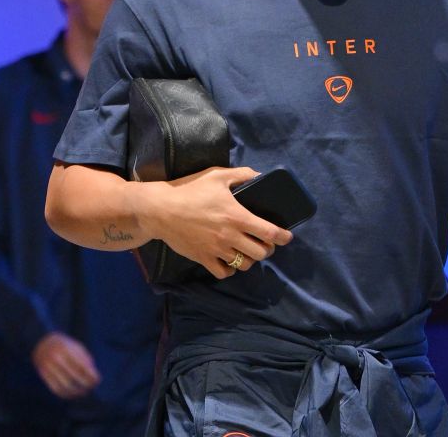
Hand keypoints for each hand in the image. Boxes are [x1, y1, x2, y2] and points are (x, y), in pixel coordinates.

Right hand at [32, 332, 101, 398]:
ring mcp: (48, 367)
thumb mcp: (77, 347)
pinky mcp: (43, 374)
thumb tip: (94, 378)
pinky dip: (65, 394)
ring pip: (65, 385)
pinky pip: (55, 389)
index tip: (97, 380)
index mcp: (67, 349)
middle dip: (85, 385)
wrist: (42, 343)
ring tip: (83, 392)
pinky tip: (72, 394)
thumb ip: (86, 360)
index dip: (91, 376)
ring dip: (76, 392)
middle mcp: (56, 358)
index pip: (82, 366)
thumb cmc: (66, 346)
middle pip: (74, 377)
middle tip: (91, 388)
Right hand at [144, 166, 292, 278]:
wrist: (161, 210)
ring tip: (247, 250)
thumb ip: (241, 174)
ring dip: (250, 259)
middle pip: (261, 253)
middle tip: (265, 242)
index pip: (269, 232)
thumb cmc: (190, 190)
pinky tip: (229, 260)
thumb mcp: (217, 176)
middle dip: (267, 248)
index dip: (282, 236)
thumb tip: (260, 176)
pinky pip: (224, 273)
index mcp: (237, 216)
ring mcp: (217, 250)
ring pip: (244, 264)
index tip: (287, 236)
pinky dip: (230, 269)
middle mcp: (230, 236)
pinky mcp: (203, 259)